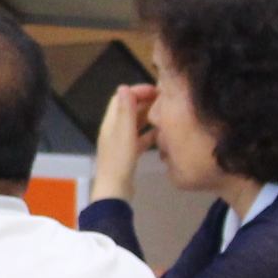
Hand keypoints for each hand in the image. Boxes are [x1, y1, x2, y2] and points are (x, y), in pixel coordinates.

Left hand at [92, 82, 155, 200]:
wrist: (115, 190)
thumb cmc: (120, 160)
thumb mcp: (124, 133)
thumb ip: (125, 111)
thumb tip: (124, 86)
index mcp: (110, 123)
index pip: (121, 98)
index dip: (137, 91)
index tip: (156, 90)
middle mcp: (114, 130)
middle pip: (129, 109)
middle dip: (145, 102)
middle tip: (165, 100)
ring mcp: (121, 142)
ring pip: (135, 124)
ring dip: (148, 116)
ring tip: (166, 113)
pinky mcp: (128, 154)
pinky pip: (140, 139)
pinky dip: (149, 133)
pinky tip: (162, 134)